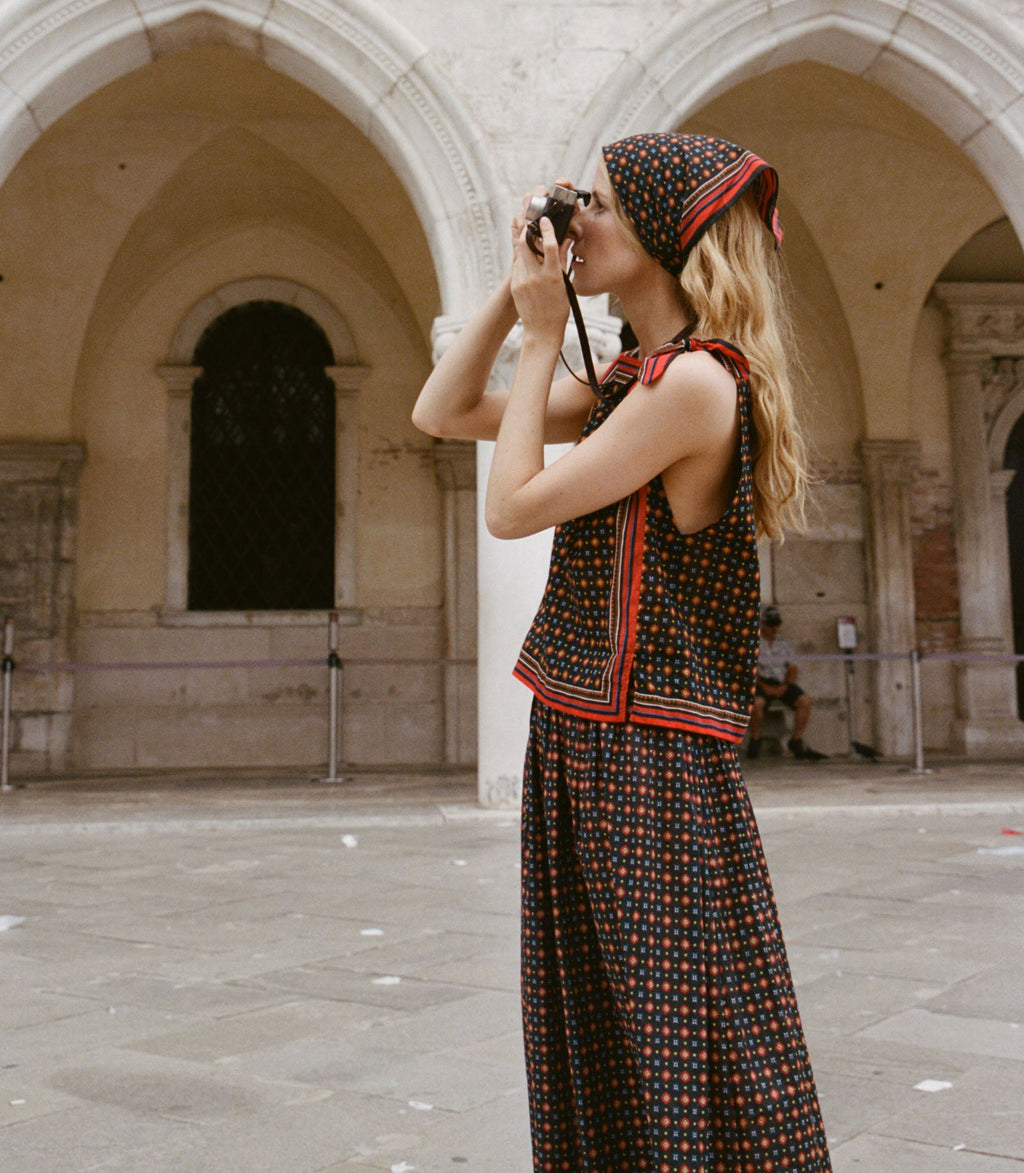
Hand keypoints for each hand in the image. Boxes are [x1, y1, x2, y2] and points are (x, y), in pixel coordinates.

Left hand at [510, 215, 569, 343]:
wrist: (542, 331)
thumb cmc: (558, 309)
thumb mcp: (564, 284)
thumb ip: (562, 260)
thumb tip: (564, 239)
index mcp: (552, 276)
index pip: (548, 245)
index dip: (546, 228)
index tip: (544, 220)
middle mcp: (535, 277)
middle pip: (525, 244)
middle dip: (527, 231)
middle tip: (531, 226)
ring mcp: (522, 281)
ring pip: (520, 254)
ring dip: (525, 246)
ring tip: (532, 243)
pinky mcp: (515, 286)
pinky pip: (517, 267)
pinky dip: (523, 261)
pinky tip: (529, 263)